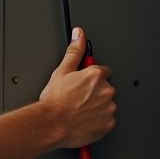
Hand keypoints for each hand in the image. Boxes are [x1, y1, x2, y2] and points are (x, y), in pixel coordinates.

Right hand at [39, 27, 116, 148]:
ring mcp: (109, 108)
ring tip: (80, 110)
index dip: (91, 79)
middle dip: (96, 92)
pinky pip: (107, 120)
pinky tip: (84, 120)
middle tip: (79, 99)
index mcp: (96, 76)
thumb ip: (74, 51)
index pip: (103, 72)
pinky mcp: (108, 124)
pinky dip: (99, 121)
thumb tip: (79, 35)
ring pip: (107, 105)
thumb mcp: (62, 71)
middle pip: (106, 88)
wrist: (51, 124)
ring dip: (97, 107)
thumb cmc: (54, 101)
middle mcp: (106, 90)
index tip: (83, 85)